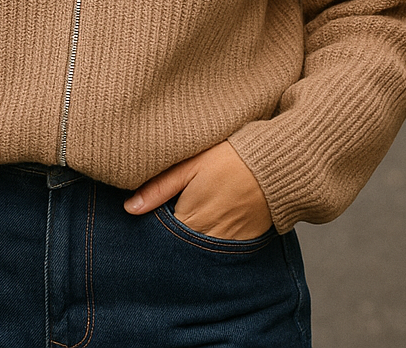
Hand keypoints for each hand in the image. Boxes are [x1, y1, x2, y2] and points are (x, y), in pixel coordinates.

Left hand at [123, 141, 272, 239]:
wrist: (276, 164)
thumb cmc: (230, 157)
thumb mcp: (190, 165)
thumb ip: (159, 187)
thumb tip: (129, 208)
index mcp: (190, 219)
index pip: (161, 236)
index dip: (154, 225)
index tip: (153, 211)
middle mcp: (209, 238)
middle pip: (179, 245)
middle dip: (171, 233)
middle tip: (174, 207)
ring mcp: (228, 243)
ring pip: (199, 247)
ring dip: (192, 235)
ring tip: (194, 209)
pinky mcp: (245, 242)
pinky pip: (221, 247)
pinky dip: (212, 236)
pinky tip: (213, 214)